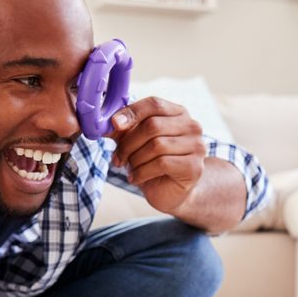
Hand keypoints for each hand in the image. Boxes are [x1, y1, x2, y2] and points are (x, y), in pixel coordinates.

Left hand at [108, 97, 206, 214]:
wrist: (170, 192)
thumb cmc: (152, 163)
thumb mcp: (134, 142)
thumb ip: (121, 130)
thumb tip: (101, 122)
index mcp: (178, 113)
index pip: (154, 104)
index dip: (132, 112)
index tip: (114, 124)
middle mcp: (192, 126)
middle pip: (153, 126)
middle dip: (129, 143)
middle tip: (117, 157)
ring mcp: (196, 146)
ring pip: (156, 146)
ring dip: (135, 159)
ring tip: (129, 169)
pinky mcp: (194, 167)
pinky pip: (162, 164)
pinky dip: (142, 172)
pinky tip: (135, 178)